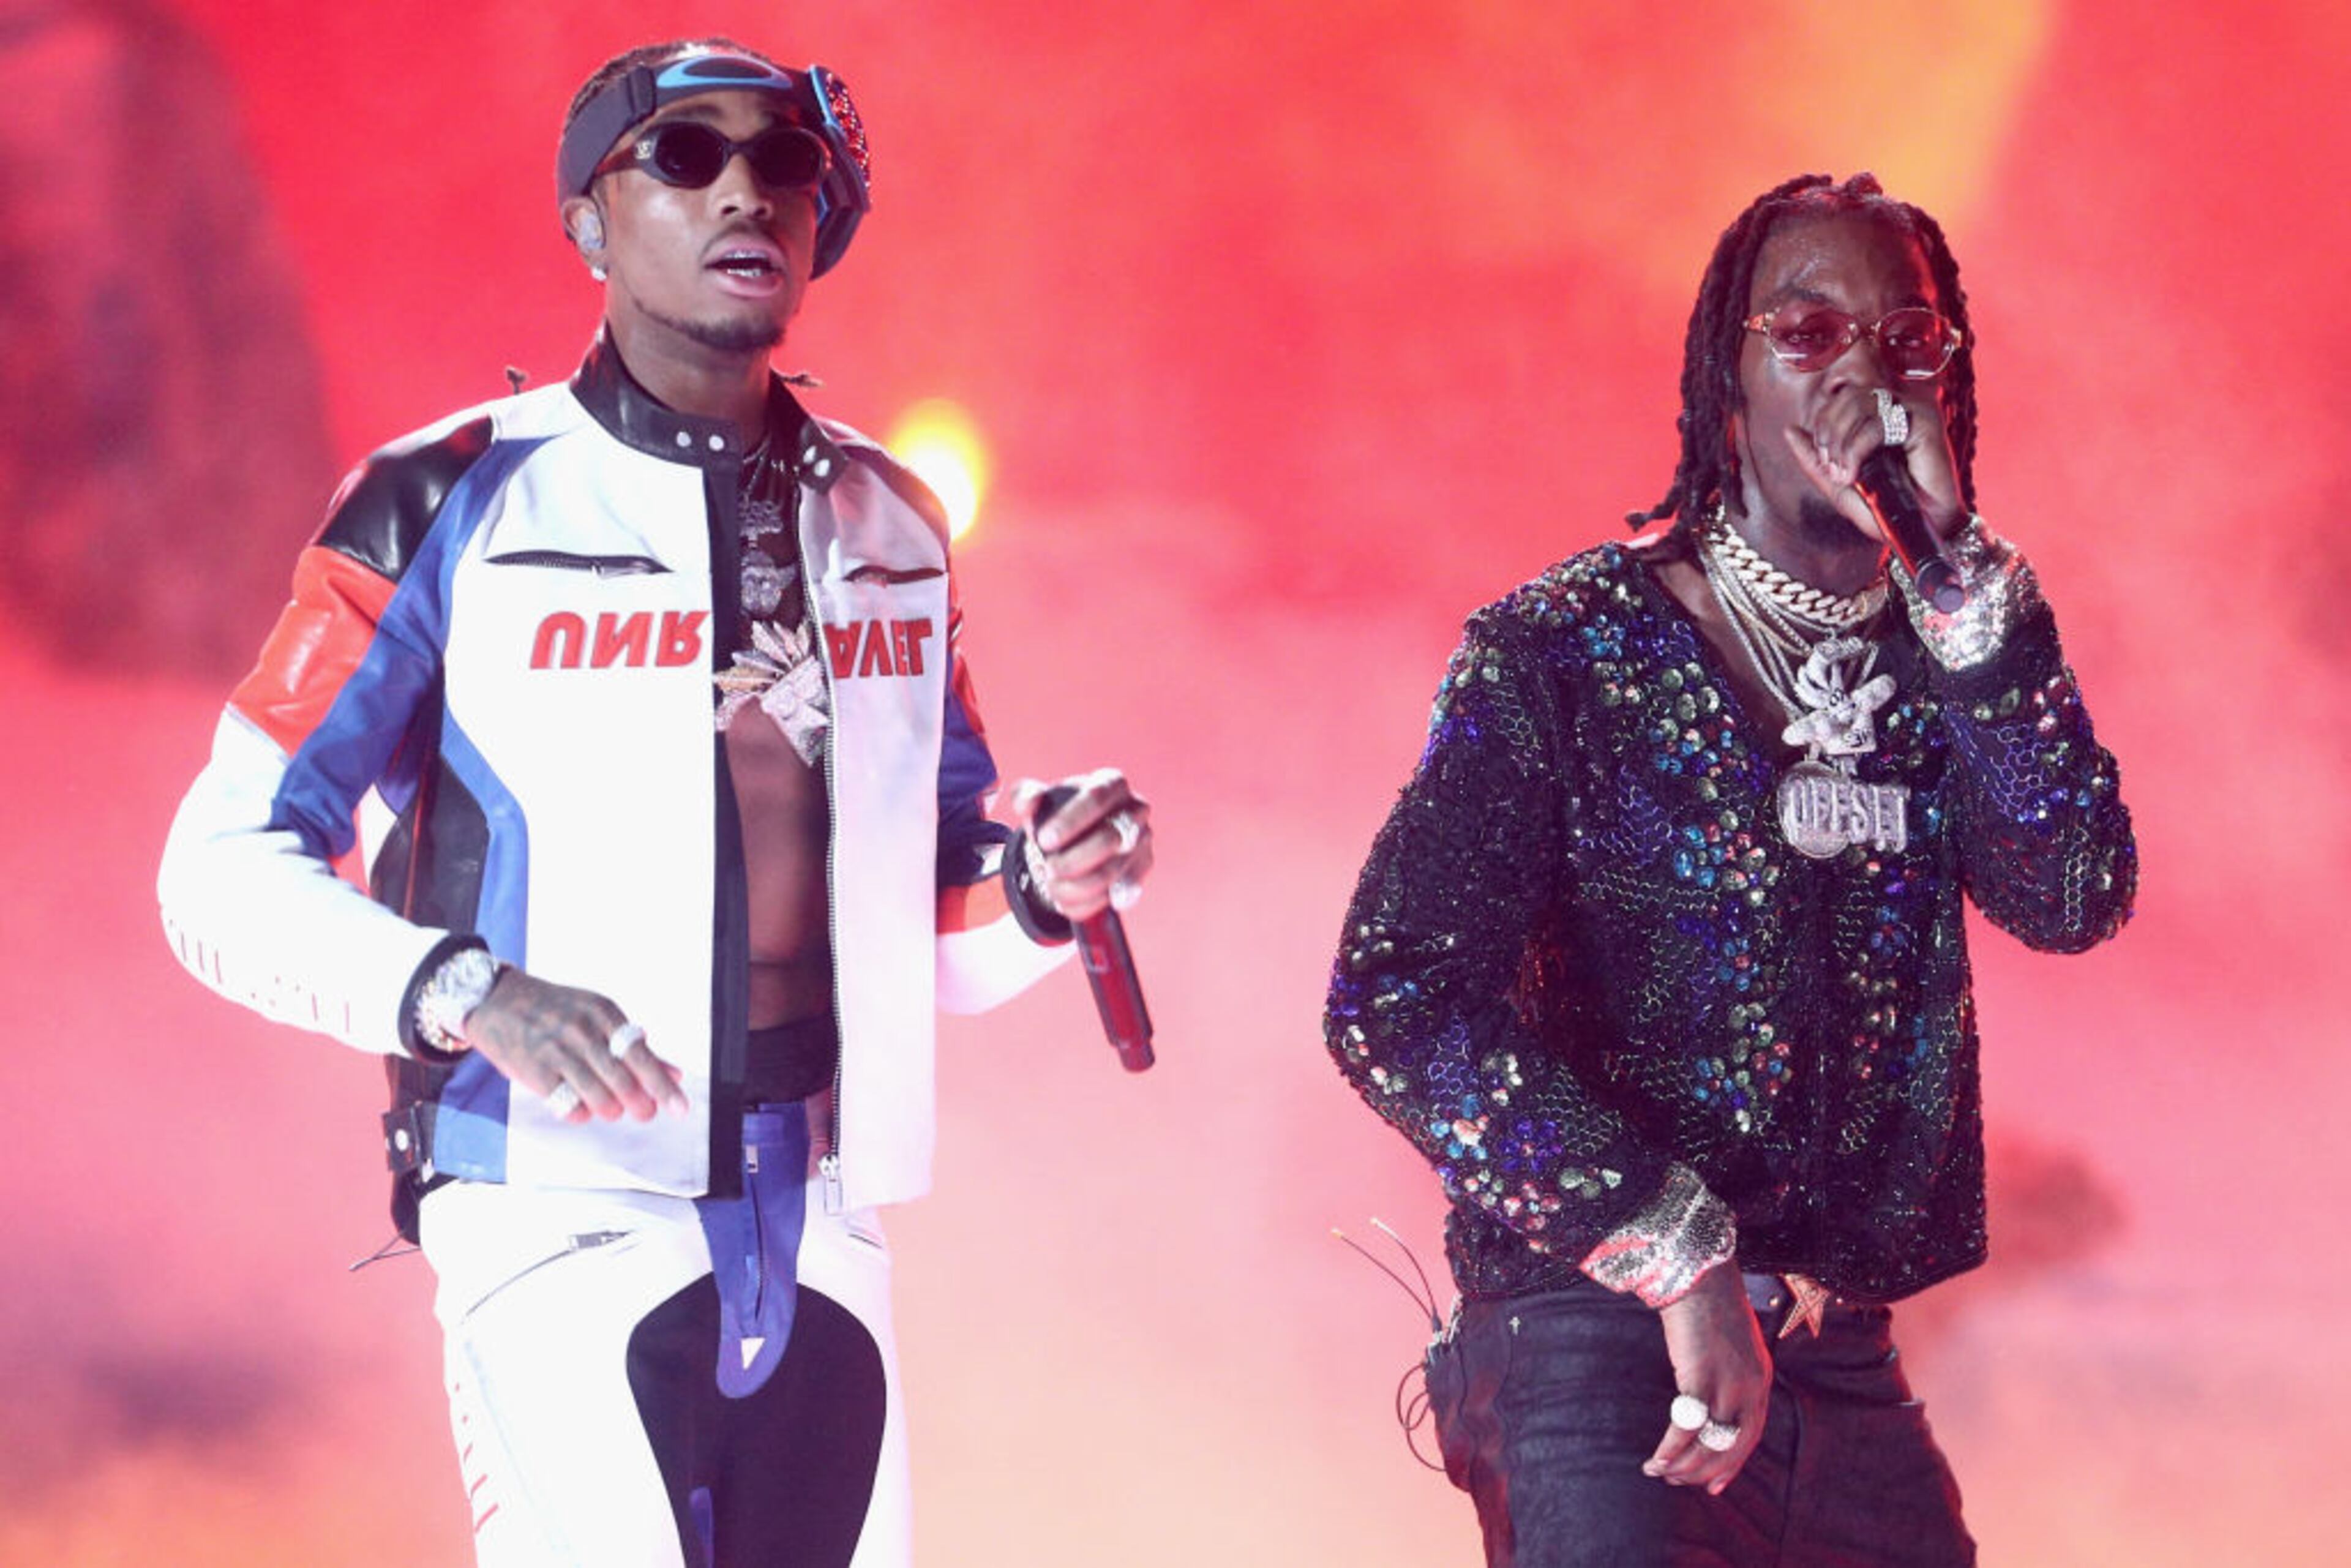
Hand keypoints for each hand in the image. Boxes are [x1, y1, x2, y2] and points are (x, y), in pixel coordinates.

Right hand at [461, 969, 688, 1122]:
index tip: (681, 1109)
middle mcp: (581, 1030)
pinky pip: (568, 1107)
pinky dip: (581, 1113)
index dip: (663, 1086)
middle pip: (624, 1081)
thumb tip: (676, 1074)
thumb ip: (636, 1046)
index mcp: (603, 1013)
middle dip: (641, 1105)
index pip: (641, 1055)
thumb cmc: (557, 1010)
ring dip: (611, 1110)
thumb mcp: (598, 1015)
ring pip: (599, 1098)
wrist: (496, 1000)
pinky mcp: (533, 1071)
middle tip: (645, 1112)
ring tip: (611, 1107)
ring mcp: (556, 1051)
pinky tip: (581, 1106)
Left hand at [1011, 768, 1153, 923]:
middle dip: (1073, 860)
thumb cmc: (1061, 810)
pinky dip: (1091, 902)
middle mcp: (1135, 809)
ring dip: (1077, 885)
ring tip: (1052, 886)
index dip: (1070, 821)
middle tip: (1048, 868)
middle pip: (1110, 839)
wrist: (1080, 832)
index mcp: (1112, 783)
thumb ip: (1025, 796)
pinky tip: (1069, 901)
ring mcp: (1143, 839)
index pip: (1097, 798)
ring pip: (1113, 871)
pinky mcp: (1143, 866)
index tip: (1043, 839)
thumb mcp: (1037, 798)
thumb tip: (1029, 804)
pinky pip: (1121, 892)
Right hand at [1645, 1261, 1771, 1493]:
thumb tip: (1709, 1397)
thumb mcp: (1730, 1344)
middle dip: (1701, 1472)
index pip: (1750, 1437)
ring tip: (1658, 1472)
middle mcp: (1750, 1388)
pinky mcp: (1701, 1377)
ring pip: (1709, 1444)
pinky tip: (1656, 1457)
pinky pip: (1687, 1427)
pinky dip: (1671, 1448)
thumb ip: (1728, 1371)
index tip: (1712, 1487)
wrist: (1700, 1273)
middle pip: (1730, 1447)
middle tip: (1676, 1482)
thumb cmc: (1708, 1303)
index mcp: (1759, 1380)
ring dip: (1682, 1465)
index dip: (1730, 1465)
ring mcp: (1728, 1385)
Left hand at [1783, 382, 1966, 545]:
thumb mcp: (1839, 486)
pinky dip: (1857, 447)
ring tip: (1845, 473)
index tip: (1825, 461)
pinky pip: (1877, 421)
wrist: (1922, 528)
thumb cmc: (1886, 507)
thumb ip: (1813, 459)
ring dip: (1841, 441)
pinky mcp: (1923, 420)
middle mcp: (1893, 409)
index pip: (1838, 399)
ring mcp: (1909, 410)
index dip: (1823, 425)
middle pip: (1846, 396)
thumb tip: (1789, 430)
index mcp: (1875, 417)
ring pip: (1858, 402)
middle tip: (1832, 467)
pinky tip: (1856, 472)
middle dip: (1829, 432)